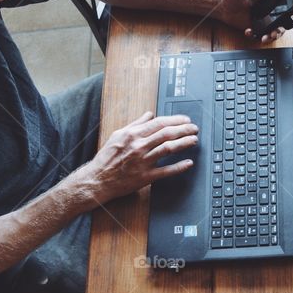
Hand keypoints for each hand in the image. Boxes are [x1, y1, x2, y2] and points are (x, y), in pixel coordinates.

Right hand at [82, 111, 199, 203]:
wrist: (97, 179)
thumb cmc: (107, 157)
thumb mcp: (118, 135)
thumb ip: (136, 124)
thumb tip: (149, 114)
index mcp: (133, 135)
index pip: (159, 123)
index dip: (176, 120)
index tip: (186, 120)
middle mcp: (139, 146)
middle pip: (167, 134)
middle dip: (184, 129)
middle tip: (195, 128)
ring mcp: (142, 161)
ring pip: (168, 148)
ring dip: (184, 143)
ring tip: (194, 140)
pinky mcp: (145, 177)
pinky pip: (165, 171)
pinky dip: (179, 167)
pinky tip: (189, 163)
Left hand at [214, 0, 286, 42]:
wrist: (219, 6)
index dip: (291, 6)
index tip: (290, 13)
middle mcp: (268, 5)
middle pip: (283, 16)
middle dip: (282, 26)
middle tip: (275, 31)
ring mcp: (264, 17)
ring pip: (276, 27)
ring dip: (273, 34)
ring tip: (265, 37)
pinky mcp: (257, 26)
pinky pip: (263, 33)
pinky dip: (259, 35)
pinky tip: (249, 32)